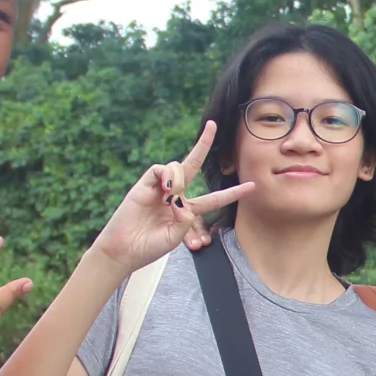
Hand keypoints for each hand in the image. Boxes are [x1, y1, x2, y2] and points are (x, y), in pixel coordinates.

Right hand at [91, 122, 251, 272]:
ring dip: (180, 176)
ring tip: (171, 194)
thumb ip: (185, 220)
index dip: (232, 193)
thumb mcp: (174, 237)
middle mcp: (175, 196)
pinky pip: (160, 169)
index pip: (214, 199)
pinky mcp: (144, 184)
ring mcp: (159, 188)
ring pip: (178, 166)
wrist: (123, 250)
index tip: (252, 186)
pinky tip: (166, 189)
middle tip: (213, 125)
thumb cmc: (148, 247)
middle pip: (193, 165)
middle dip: (203, 144)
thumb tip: (181, 200)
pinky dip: (167, 175)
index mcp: (186, 211)